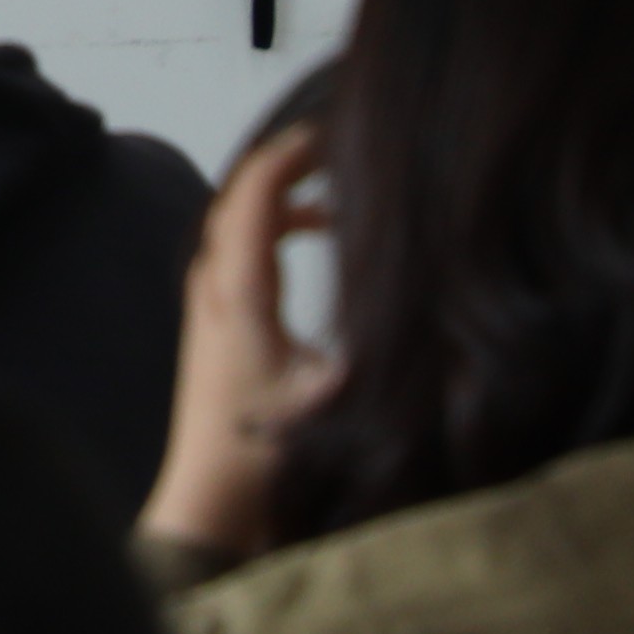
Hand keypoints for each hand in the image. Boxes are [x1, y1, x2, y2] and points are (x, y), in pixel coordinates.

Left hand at [144, 122, 335, 560]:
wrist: (212, 501)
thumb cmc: (265, 452)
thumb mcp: (333, 398)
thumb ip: (376, 350)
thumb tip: (425, 306)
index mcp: (239, 291)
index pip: (256, 194)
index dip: (292, 154)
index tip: (332, 133)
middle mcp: (214, 286)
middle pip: (242, 196)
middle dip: (289, 165)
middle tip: (338, 150)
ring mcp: (208, 303)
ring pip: (237, 223)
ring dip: (282, 199)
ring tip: (334, 196)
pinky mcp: (213, 323)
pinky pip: (237, 250)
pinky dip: (273, 230)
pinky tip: (315, 241)